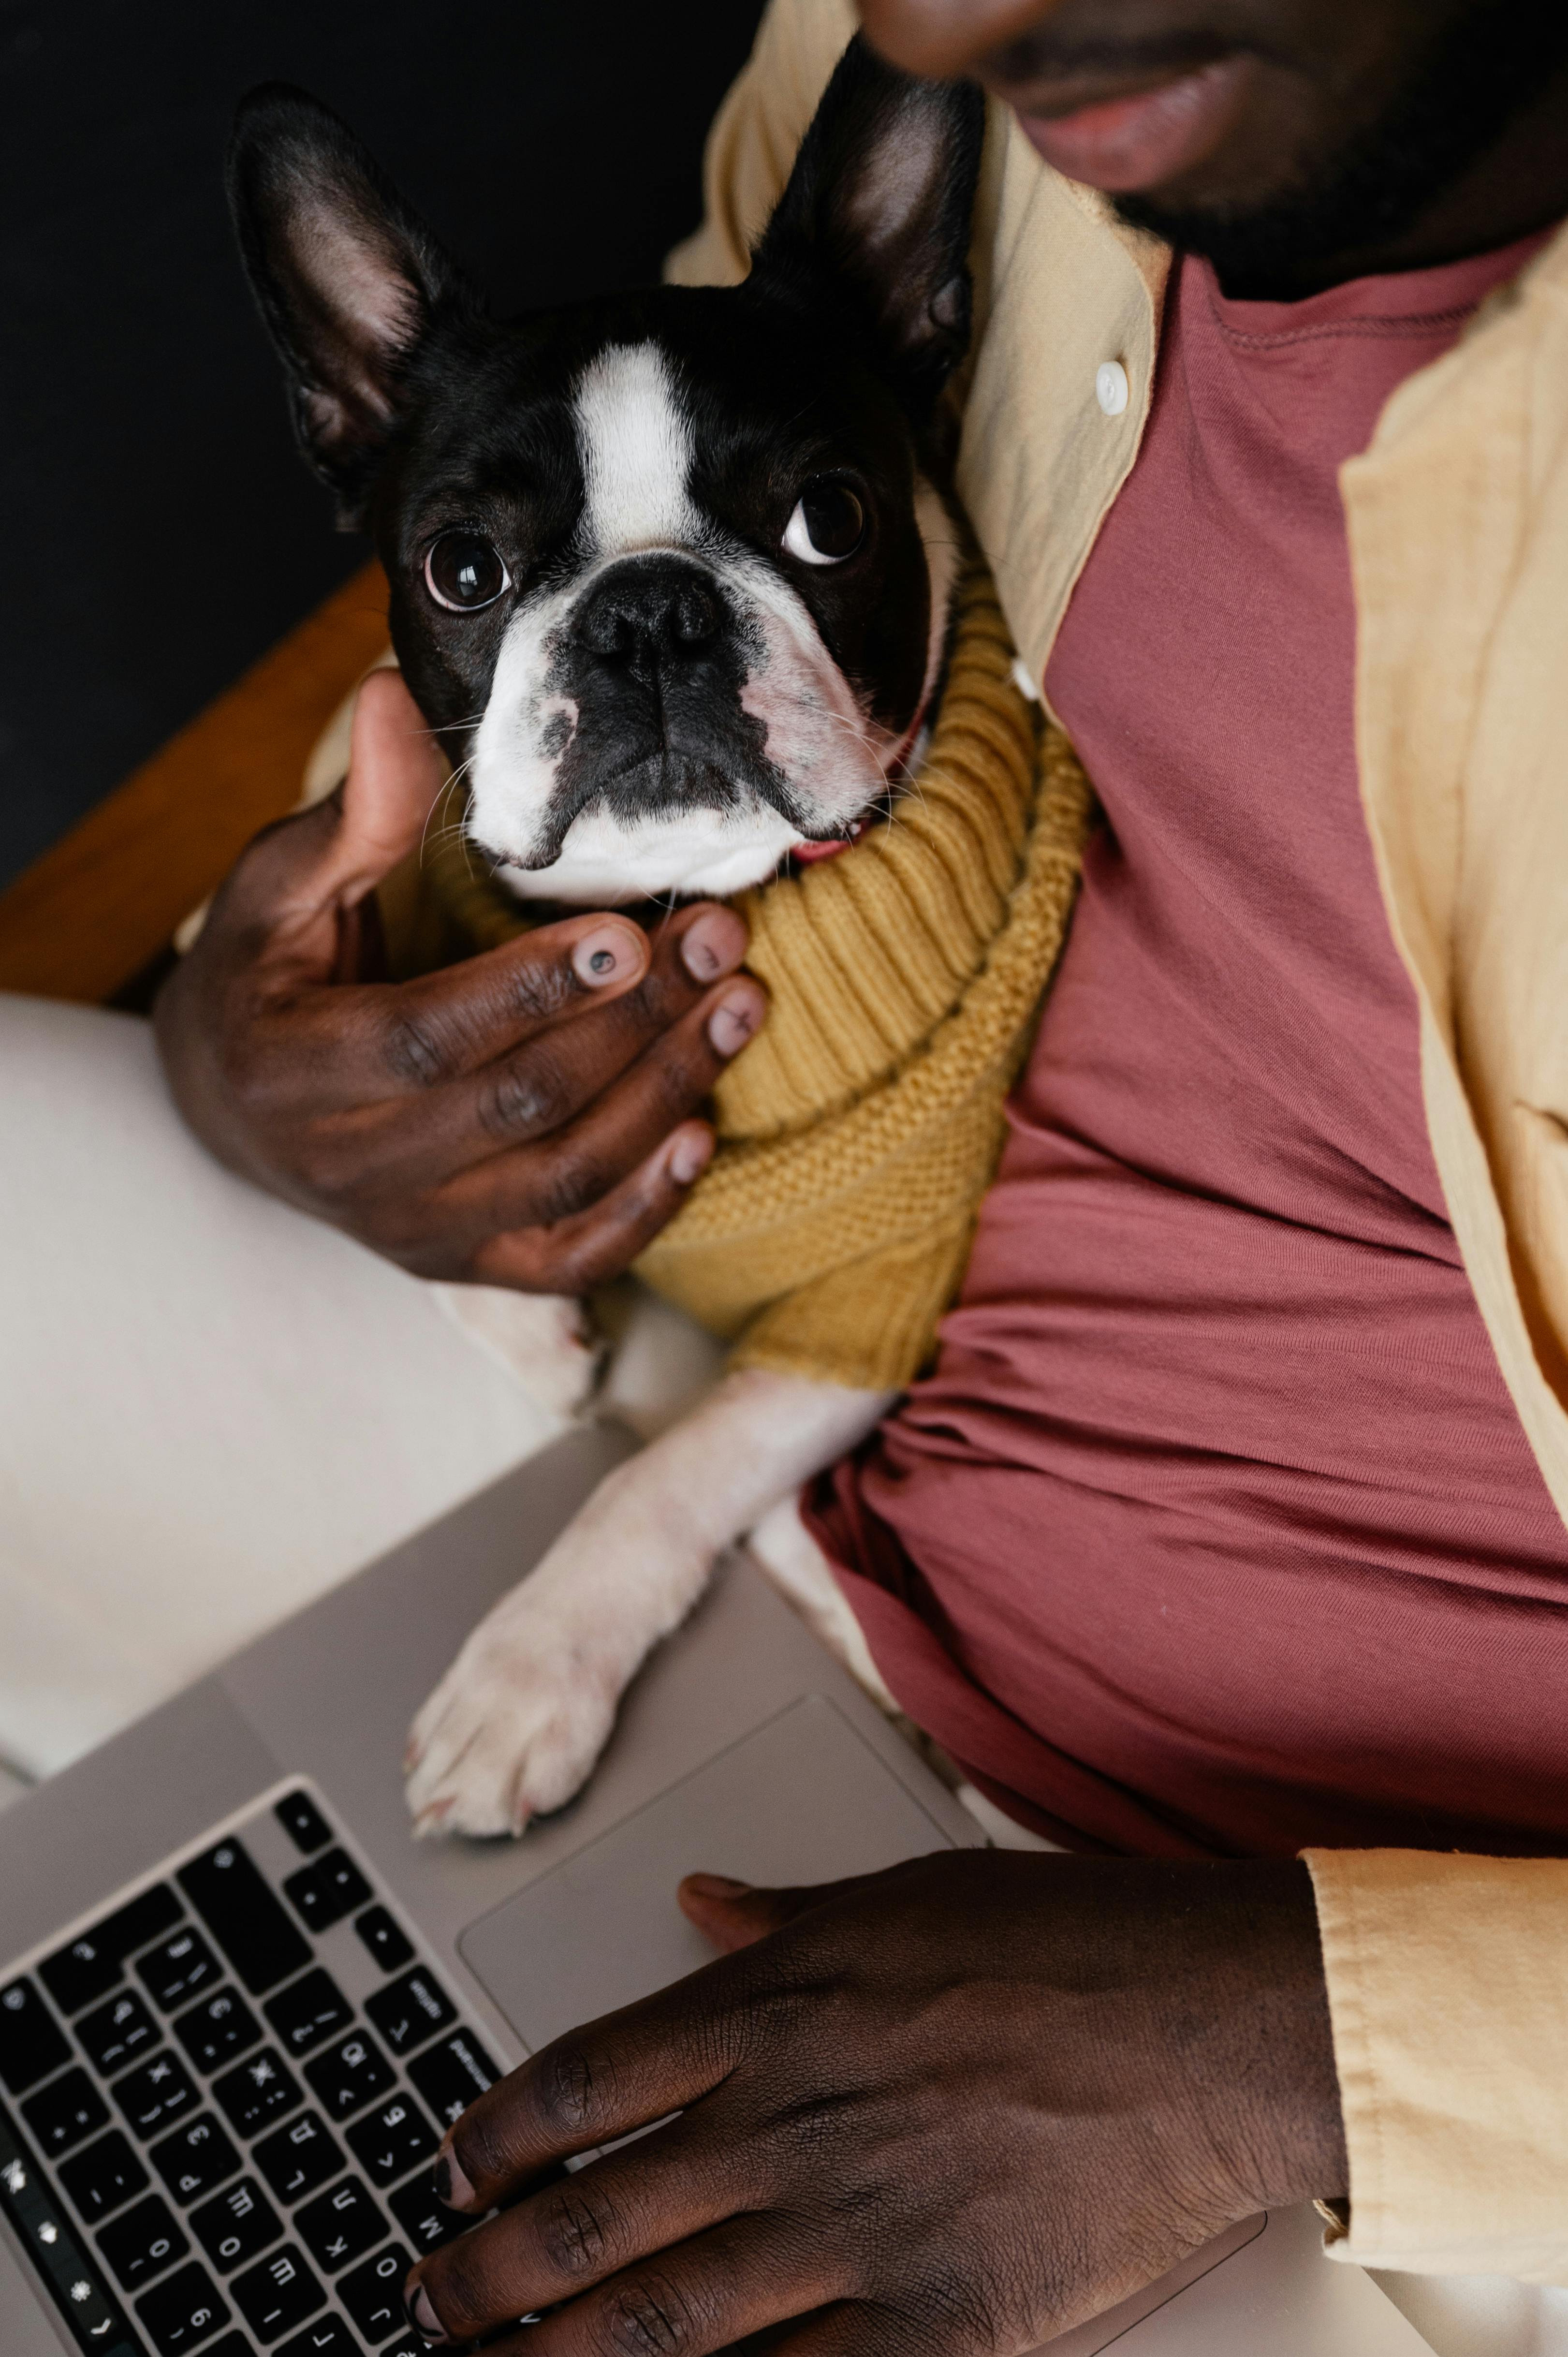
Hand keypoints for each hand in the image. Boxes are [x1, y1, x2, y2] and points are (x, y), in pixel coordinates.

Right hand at [154, 670, 766, 1288]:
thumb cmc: (266, 976)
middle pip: (520, 1107)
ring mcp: (414, 1230)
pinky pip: (571, 1255)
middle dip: (634, 1022)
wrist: (229, 1107)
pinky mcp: (465, 1266)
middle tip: (719, 940)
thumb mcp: (279, 886)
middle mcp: (352, 1168)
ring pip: (562, 1177)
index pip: (431, 1039)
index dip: (534, 991)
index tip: (628, 933)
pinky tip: (703, 1132)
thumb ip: (350, 812)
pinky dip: (646, 1205)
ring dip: (664, 1093)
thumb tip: (393, 697)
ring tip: (740, 1006)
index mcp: (293, 1070)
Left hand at [403, 1852, 1347, 2355]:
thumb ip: (783, 1912)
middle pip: (586, 2221)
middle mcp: (790, 2121)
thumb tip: (698, 1900)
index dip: (493, 2140)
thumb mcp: (904, 1893)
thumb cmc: (1070, 1945)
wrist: (1211, 2021)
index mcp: (776, 2010)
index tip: (454, 2171)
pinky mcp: (935, 2326)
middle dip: (483, 2276)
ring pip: (653, 2325)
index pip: (580, 2084)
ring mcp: (853, 2231)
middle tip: (429, 2299)